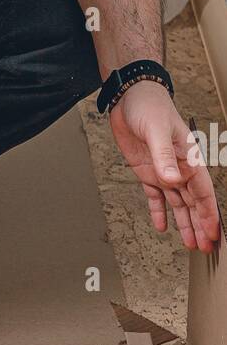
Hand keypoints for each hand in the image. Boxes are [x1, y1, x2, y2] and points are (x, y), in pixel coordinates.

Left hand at [109, 81, 219, 251]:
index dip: (208, 214)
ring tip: (191, 243)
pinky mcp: (147, 171)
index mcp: (188, 158)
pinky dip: (160, 212)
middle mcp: (179, 168)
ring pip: (178, 204)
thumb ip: (163, 156)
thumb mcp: (156, 130)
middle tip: (207, 246)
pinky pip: (156, 197)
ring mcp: (164, 171)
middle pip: (194, 202)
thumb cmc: (150, 107)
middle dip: (201, 225)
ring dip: (185, 223)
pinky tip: (163, 227)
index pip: (203, 192)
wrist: (130, 98)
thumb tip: (171, 179)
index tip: (214, 233)